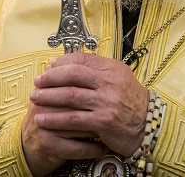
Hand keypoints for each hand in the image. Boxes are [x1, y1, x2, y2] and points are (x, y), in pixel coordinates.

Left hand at [21, 52, 147, 175]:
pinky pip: (73, 118)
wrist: (149, 126)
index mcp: (113, 69)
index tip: (49, 67)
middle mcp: (110, 82)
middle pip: (73, 74)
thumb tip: (72, 64)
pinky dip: (54, 119)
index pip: (81, 59)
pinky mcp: (103, 121)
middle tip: (38, 81)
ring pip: (70, 95)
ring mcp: (106, 101)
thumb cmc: (132, 103)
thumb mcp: (120, 79)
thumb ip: (99, 71)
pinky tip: (42, 120)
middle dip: (51, 77)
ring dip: (48, 97)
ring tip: (35, 98)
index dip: (61, 62)